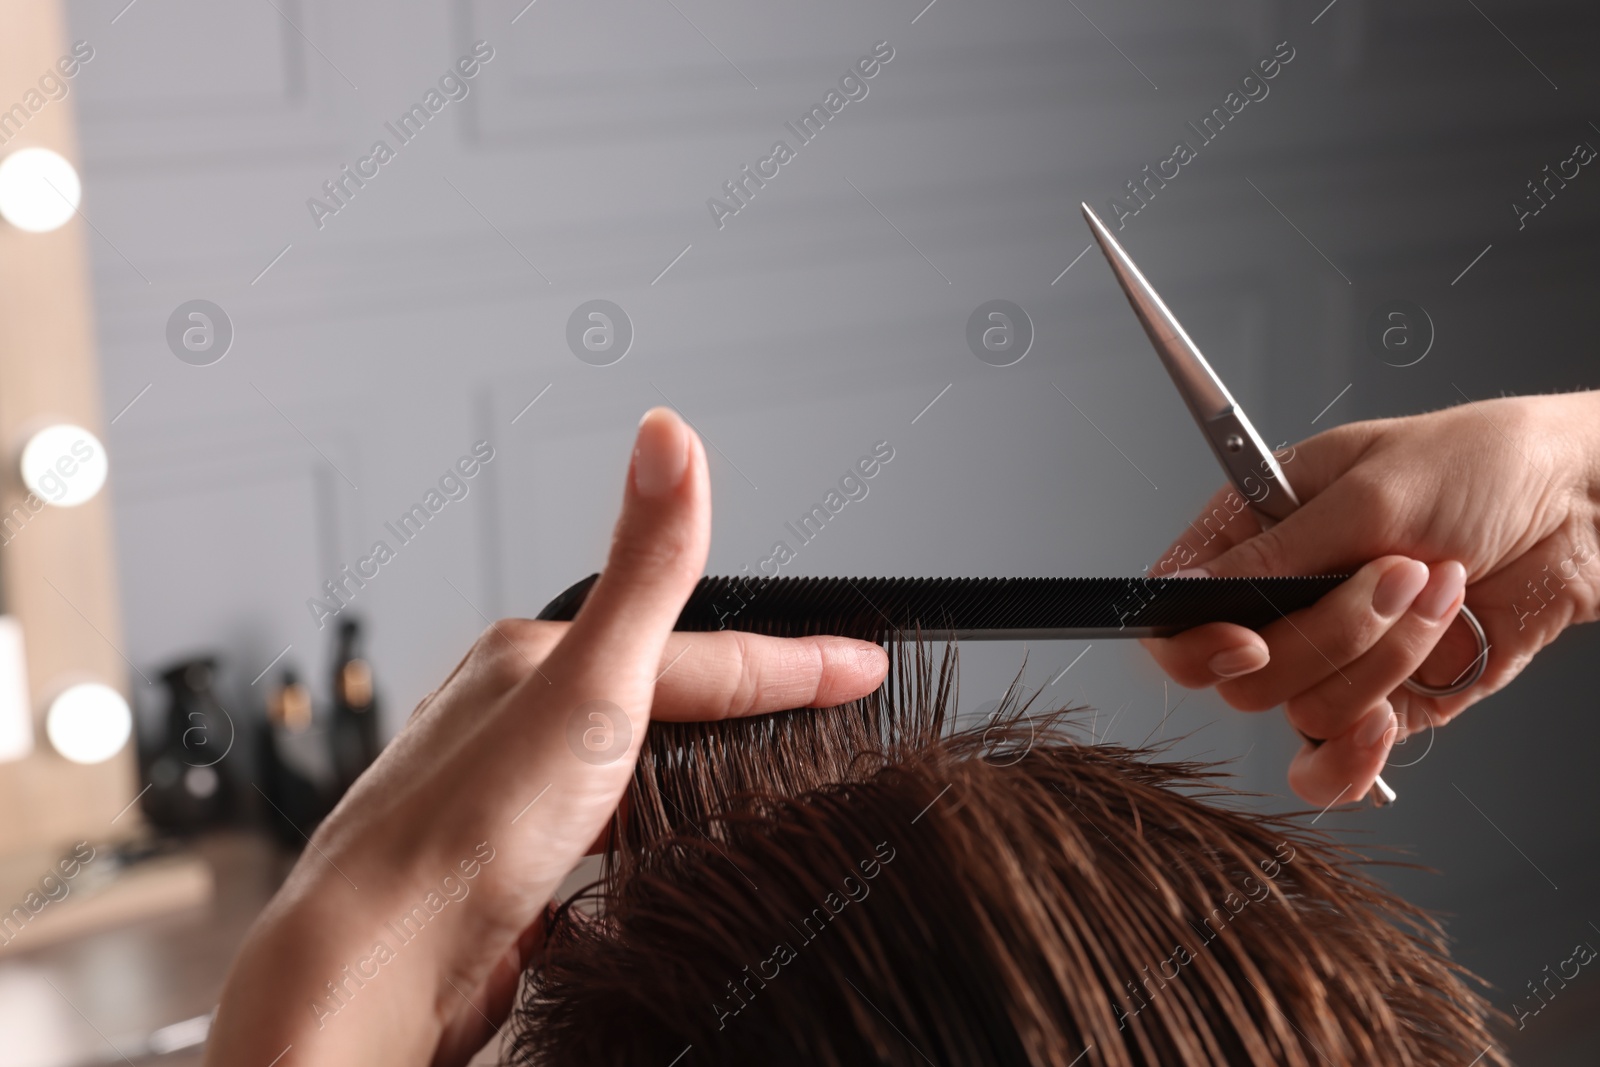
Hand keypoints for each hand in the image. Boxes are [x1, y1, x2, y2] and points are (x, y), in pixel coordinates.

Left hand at [204, 408, 888, 1066]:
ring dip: (688, 772)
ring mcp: (507, 802)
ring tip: (752, 781)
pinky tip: (648, 865)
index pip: (697, 653)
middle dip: (740, 704)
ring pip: (623, 774)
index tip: (863, 665)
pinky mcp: (505, 875)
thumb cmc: (463, 833)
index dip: (791, 661)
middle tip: (817, 705)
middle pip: (656, 704)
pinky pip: (592, 843)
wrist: (371, 969)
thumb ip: (645, 571)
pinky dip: (638, 841)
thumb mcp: (589, 685)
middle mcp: (513, 721)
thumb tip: (669, 439)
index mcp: (534, 661)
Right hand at [1142, 391, 1599, 805]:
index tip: (1250, 640)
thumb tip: (1180, 595)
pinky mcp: (1389, 700)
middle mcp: (1283, 601)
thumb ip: (1271, 556)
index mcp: (1255, 534)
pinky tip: (1389, 719)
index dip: (1196, 642)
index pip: (1175, 614)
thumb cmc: (1480, 463)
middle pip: (1242, 675)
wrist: (1586, 504)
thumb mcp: (1367, 492)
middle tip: (1393, 572)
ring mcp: (1335, 657)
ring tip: (1440, 590)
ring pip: (1302, 710)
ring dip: (1383, 658)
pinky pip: (1337, 759)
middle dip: (1328, 634)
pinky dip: (1354, 756)